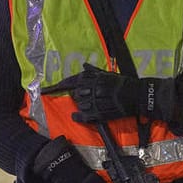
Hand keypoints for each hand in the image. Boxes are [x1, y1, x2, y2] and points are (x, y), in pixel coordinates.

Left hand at [45, 64, 171, 122]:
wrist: (138, 96)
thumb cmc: (123, 84)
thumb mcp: (108, 74)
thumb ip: (94, 72)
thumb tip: (84, 66)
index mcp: (94, 78)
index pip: (72, 81)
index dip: (57, 86)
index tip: (44, 90)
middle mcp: (94, 88)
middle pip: (75, 94)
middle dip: (77, 96)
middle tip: (87, 97)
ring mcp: (97, 101)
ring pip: (80, 105)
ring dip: (82, 105)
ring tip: (92, 104)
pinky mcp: (100, 113)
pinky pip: (84, 116)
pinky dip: (79, 116)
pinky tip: (76, 116)